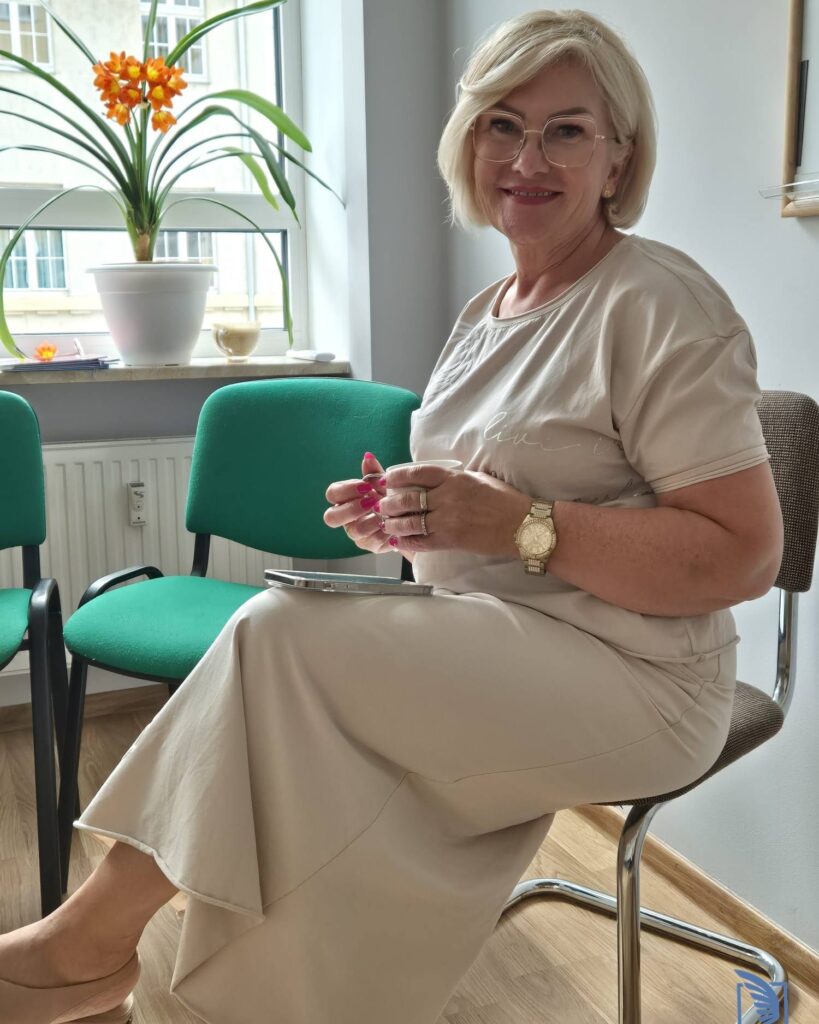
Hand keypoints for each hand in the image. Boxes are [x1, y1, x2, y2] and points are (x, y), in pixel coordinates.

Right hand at [323, 452, 400, 555]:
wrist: (411, 515)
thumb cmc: (390, 496)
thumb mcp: (383, 484)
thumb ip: (374, 472)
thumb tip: (368, 457)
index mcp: (345, 500)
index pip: (332, 494)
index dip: (346, 490)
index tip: (365, 487)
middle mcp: (346, 519)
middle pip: (331, 517)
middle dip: (351, 509)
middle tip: (371, 502)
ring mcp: (357, 534)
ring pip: (355, 531)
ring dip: (371, 520)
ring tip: (386, 513)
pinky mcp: (371, 546)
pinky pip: (374, 541)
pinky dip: (385, 531)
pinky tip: (395, 523)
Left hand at [378, 465, 531, 555]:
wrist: (521, 525)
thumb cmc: (504, 500)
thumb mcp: (477, 479)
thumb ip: (453, 479)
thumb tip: (433, 480)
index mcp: (454, 479)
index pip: (417, 473)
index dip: (398, 476)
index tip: (387, 479)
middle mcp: (448, 497)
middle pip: (408, 499)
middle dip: (389, 503)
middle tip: (382, 505)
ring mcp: (448, 520)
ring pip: (410, 522)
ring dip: (393, 523)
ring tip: (386, 524)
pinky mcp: (451, 540)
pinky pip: (421, 541)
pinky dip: (406, 542)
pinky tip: (398, 541)